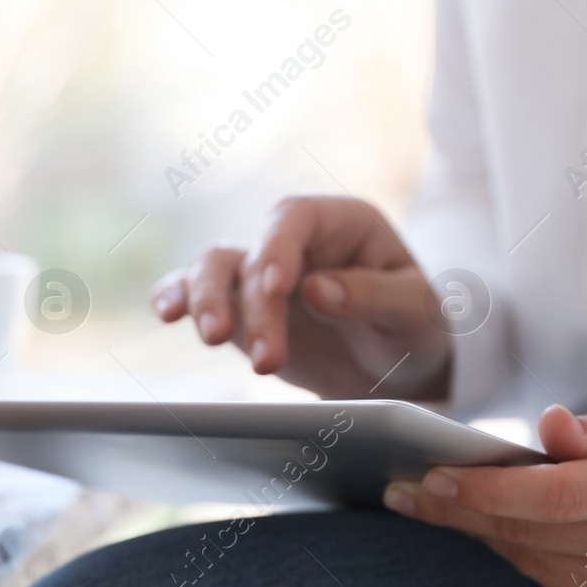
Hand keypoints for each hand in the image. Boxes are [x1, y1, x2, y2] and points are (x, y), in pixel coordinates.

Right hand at [150, 195, 452, 400]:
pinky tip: (168, 312)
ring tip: (214, 339)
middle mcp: (295, 241)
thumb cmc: (418, 326)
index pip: (297, 218)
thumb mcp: (415, 311)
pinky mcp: (240, 308)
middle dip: (249, 301)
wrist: (402, 367)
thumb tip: (318, 290)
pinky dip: (178, 299)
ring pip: (215, 268)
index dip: (279, 247)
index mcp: (342, 223)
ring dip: (207, 301)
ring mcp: (261, 274)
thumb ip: (372, 296)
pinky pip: (198, 294)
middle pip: (250, 251)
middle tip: (265, 356)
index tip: (276, 287)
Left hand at [382, 402, 586, 586]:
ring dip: (484, 537)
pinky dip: (524, 559)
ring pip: (537, 566)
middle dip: (462, 514)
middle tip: (406, 492)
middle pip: (532, 535)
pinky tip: (496, 534)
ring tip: (437, 507)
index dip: (484, 492)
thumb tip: (544, 431)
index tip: (431, 478)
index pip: (553, 496)